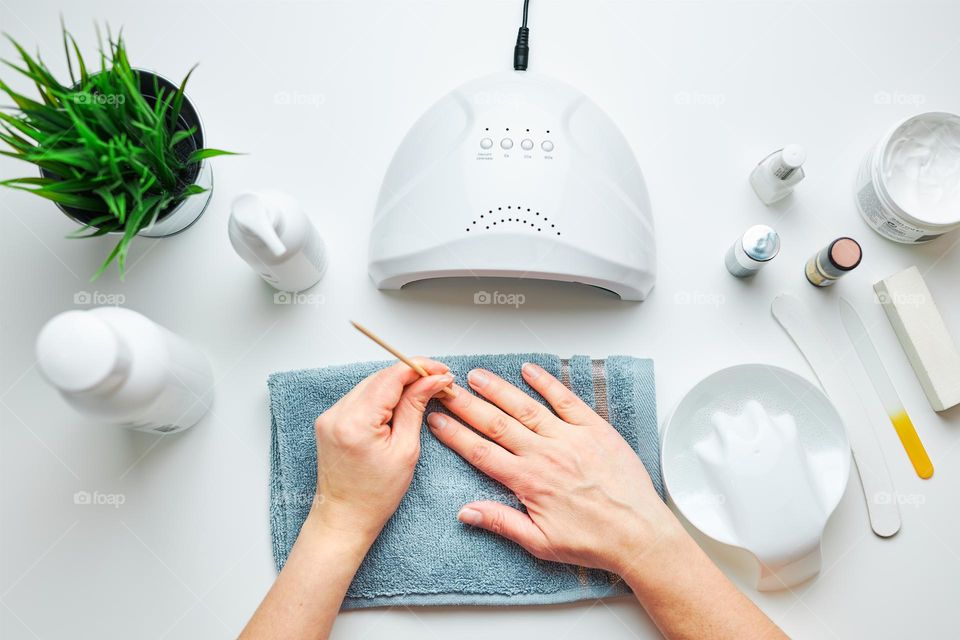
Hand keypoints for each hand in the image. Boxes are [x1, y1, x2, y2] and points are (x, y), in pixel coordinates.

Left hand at [310, 358, 452, 543]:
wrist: (344, 519)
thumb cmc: (374, 495)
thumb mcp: (405, 450)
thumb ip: (415, 407)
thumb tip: (432, 380)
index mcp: (356, 422)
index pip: (391, 377)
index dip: (419, 368)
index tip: (441, 371)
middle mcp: (337, 414)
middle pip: (380, 377)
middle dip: (411, 376)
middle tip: (438, 383)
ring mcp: (329, 416)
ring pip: (370, 385)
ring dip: (397, 386)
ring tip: (422, 396)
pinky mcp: (329, 420)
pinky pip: (360, 397)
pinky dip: (381, 397)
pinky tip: (398, 407)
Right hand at [427, 362, 680, 575]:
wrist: (638, 534)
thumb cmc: (593, 541)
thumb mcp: (540, 543)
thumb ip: (501, 522)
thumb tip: (466, 512)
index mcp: (528, 481)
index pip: (480, 451)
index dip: (454, 434)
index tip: (436, 419)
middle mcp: (545, 454)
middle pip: (496, 423)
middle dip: (466, 404)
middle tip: (445, 388)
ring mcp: (570, 438)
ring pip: (525, 407)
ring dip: (498, 389)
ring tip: (476, 376)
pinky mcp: (594, 429)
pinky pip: (566, 400)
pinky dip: (546, 383)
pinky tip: (529, 370)